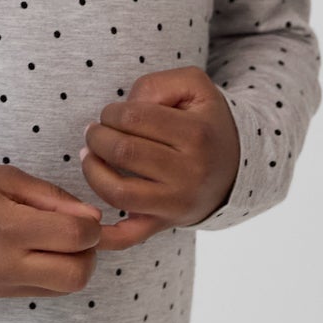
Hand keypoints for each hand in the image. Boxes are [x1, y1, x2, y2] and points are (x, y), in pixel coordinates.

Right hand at [0, 164, 105, 298]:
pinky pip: (51, 291)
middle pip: (77, 273)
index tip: (85, 214)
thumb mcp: (9, 179)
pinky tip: (47, 252)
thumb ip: (54, 196)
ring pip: (68, 287)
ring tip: (60, 241)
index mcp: (9, 228)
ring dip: (77, 264)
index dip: (92, 225)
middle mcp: (9, 264)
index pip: (74, 236)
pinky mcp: (7, 295)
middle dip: (90, 252)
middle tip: (78, 232)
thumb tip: (94, 218)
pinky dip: (60, 272)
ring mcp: (8, 284)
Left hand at [80, 66, 238, 248]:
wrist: (235, 166)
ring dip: (91, 170)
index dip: (111, 111)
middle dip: (97, 136)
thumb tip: (126, 109)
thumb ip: (157, 86)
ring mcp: (176, 203)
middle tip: (95, 132)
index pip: (133, 118)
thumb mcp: (194, 86)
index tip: (112, 114)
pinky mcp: (164, 224)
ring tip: (90, 156)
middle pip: (122, 152)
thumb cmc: (206, 121)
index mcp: (196, 135)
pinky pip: (129, 237)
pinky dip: (104, 235)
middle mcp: (189, 173)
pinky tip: (87, 220)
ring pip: (118, 192)